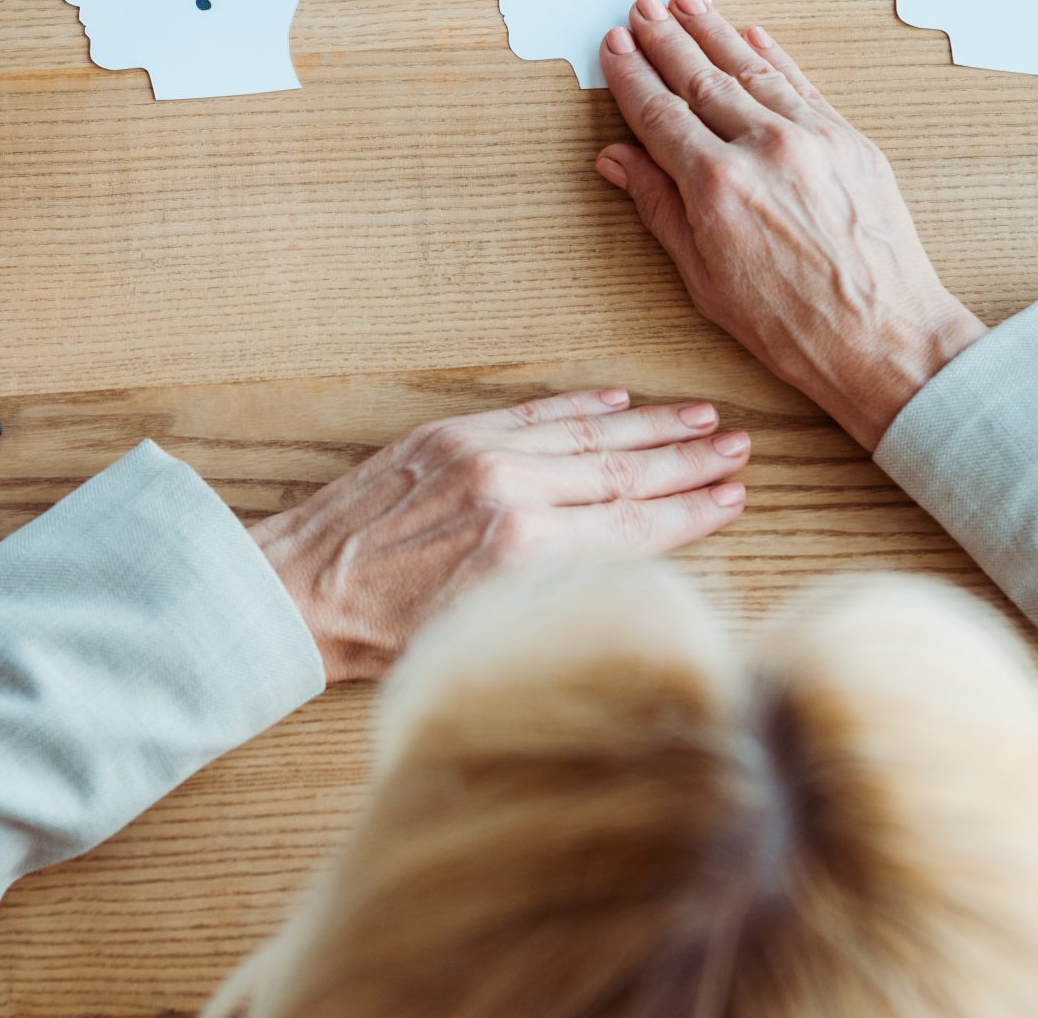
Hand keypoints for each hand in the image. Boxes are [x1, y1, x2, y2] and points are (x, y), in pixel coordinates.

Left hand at [250, 389, 748, 682]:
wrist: (298, 592)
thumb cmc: (385, 637)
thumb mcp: (484, 632)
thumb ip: (554, 594)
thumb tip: (620, 570)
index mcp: (523, 552)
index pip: (632, 528)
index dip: (689, 514)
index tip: (732, 500)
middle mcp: (510, 495)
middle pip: (623, 474)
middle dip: (688, 463)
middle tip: (739, 450)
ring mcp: (479, 457)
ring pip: (586, 436)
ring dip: (651, 426)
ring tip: (702, 419)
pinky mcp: (448, 436)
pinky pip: (531, 414)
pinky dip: (580, 407)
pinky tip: (619, 402)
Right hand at [594, 0, 986, 450]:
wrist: (885, 338)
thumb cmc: (792, 325)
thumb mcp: (704, 278)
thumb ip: (659, 207)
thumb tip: (617, 159)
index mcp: (718, 185)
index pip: (660, 113)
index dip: (631, 76)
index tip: (614, 47)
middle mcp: (765, 148)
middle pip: (701, 79)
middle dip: (666, 39)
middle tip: (642, 6)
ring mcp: (814, 138)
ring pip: (752, 70)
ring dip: (714, 32)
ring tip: (686, 3)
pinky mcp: (852, 141)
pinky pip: (802, 85)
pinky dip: (774, 57)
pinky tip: (751, 34)